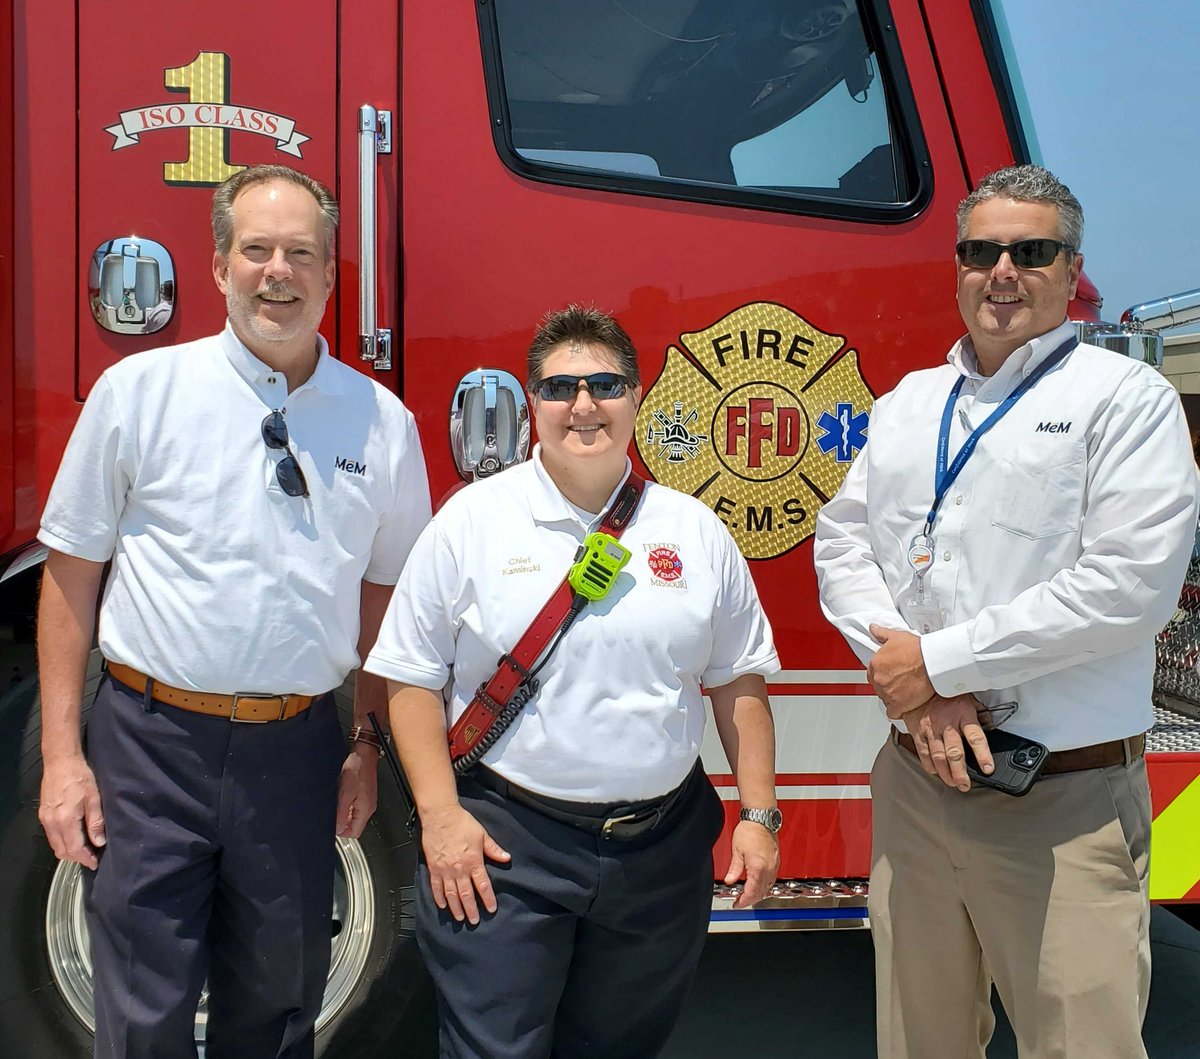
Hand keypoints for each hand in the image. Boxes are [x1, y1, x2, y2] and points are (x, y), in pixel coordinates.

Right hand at [39, 754, 104, 869]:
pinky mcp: (43, 814)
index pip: (74, 848)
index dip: (85, 859)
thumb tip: (99, 842)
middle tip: (91, 857)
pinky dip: (62, 841)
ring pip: (55, 845)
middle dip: (76, 857)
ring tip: (85, 849)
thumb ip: (96, 822)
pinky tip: (74, 837)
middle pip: (61, 851)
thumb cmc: (80, 777)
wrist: (61, 761)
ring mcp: (45, 819)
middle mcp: (52, 823)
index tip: (95, 863)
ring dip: (68, 851)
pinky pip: (51, 836)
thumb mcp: (94, 798)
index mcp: (65, 820)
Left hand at [336, 745, 378, 838]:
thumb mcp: (345, 793)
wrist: (363, 753)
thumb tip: (337, 829)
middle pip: (353, 825)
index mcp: (366, 810)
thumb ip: (341, 813)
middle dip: (341, 822)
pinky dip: (346, 804)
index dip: (341, 832)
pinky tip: (341, 795)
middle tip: (332, 811)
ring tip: (337, 801)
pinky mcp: (364, 794)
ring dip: (343, 812)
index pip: (354, 833)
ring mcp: (367, 801)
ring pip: (353, 816)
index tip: (332, 824)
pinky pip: (354, 807)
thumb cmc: (357, 769)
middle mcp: (369, 807)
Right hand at [419, 803, 510, 924]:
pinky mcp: (433, 868)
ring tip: (460, 917)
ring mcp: (445, 870)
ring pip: (451, 894)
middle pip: (466, 894)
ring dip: (456, 907)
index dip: (487, 899)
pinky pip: (436, 887)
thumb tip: (506, 858)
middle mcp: (459, 869)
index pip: (483, 885)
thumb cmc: (461, 823)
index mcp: (473, 861)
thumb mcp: (482, 835)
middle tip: (474, 921)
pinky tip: (443, 905)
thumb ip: (493, 849)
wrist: (440, 815)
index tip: (491, 909)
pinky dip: (439, 897)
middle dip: (471, 909)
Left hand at [724, 819, 779, 907]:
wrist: (761, 818)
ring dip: (758, 894)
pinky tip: (758, 884)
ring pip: (768, 887)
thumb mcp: (737, 850)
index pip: (751, 892)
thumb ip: (734, 868)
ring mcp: (774, 865)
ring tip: (747, 895)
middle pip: (761, 893)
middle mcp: (769, 869)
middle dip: (750, 900)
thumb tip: (729, 880)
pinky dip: (764, 885)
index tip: (737, 904)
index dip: (743, 901)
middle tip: (740, 901)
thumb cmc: (750, 830)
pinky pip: (772, 879)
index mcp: (758, 868)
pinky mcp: (776, 861)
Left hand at [867, 624, 934, 713]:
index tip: (891, 674)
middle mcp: (879, 679)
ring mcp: (887, 693)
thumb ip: (882, 634)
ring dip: (893, 697)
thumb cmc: (918, 649)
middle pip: (878, 686)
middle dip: (888, 685)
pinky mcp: (899, 704)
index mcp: (876, 664)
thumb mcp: (897, 636)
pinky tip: (904, 706)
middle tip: (901, 682)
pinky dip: (898, 711)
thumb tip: (873, 629)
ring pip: (885, 699)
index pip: (872, 673)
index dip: (883, 674)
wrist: (933, 662)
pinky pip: (893, 713)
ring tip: (906, 691)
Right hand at [902, 695, 993, 790]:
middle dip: (960, 772)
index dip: (982, 754)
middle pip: (954, 753)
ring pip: (938, 757)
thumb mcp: (967, 698)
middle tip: (965, 785)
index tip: (988, 769)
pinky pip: (923, 754)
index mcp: (963, 715)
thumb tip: (991, 723)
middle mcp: (947, 725)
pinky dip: (930, 766)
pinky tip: (936, 773)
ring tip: (953, 783)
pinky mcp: (918, 734)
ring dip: (946, 773)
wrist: (917, 688)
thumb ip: (979, 712)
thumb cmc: (944, 694)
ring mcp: (931, 731)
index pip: (975, 737)